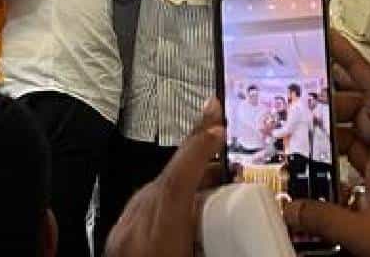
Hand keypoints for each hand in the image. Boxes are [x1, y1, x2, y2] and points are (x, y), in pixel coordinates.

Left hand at [104, 99, 226, 256]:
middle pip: (165, 180)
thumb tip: (252, 236)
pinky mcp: (117, 240)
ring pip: (153, 190)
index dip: (196, 150)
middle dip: (194, 152)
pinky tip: (186, 201)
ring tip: (213, 167)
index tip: (216, 127)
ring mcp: (121, 235)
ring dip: (182, 175)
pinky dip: (167, 195)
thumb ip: (223, 245)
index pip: (175, 182)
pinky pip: (143, 206)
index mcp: (158, 242)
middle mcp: (134, 233)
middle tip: (217, 125)